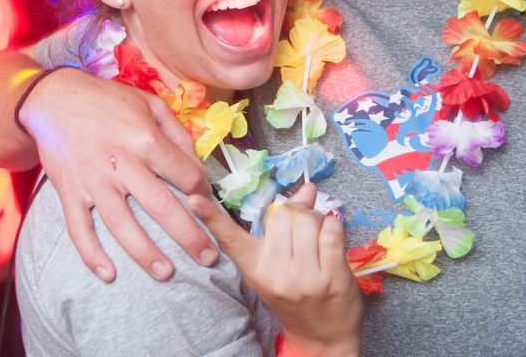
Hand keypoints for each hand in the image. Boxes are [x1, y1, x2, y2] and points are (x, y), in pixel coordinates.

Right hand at [22, 68, 216, 281]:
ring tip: (166, 273)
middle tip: (209, 258)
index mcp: (145, 138)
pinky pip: (79, 228)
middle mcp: (121, 162)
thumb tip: (198, 166)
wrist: (54, 99)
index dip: (203, 193)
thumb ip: (177, 133)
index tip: (206, 204)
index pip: (185, 175)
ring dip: (144, 252)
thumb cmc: (107, 100)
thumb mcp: (149, 103)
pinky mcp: (70, 191)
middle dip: (188, 236)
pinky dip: (91, 253)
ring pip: (121, 224)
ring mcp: (93, 180)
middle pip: (161, 206)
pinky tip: (108, 274)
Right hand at [187, 184, 361, 356]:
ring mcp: (304, 278)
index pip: (230, 240)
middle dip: (296, 211)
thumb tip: (306, 186)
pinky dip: (333, 225)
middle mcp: (275, 274)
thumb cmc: (296, 298)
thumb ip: (288, 222)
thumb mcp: (280, 265)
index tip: (192, 199)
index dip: (211, 218)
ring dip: (317, 218)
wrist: (320, 339)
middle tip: (302, 227)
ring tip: (317, 235)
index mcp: (255, 269)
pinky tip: (330, 240)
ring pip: (308, 219)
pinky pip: (332, 229)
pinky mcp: (332, 278)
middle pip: (283, 214)